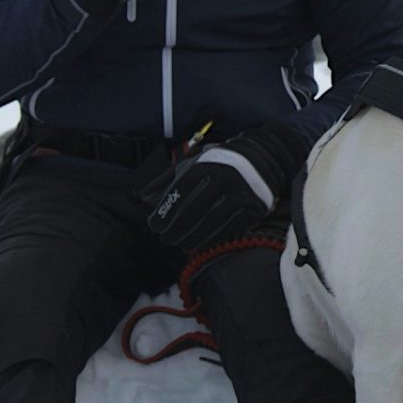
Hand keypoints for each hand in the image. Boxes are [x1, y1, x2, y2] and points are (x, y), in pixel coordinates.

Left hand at [145, 121, 301, 251]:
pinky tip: (202, 244)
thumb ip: (166, 179)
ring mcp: (243, 192)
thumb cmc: (219, 162)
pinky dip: (215, 238)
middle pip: (196, 209)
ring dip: (194, 237)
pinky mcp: (256, 206)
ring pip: (214, 222)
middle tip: (165, 239)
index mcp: (207, 164)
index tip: (154, 226)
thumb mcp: (192, 163)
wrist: (263, 157)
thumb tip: (139, 196)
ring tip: (181, 245)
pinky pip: (232, 227)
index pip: (182, 190)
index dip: (166, 210)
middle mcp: (226, 176)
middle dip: (178, 228)